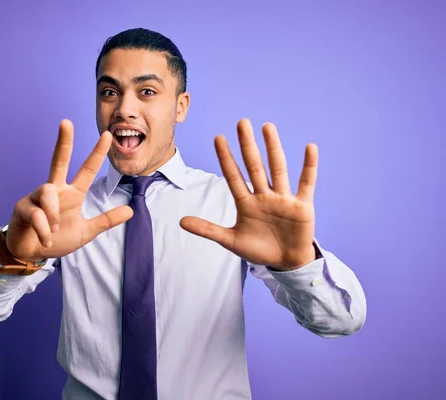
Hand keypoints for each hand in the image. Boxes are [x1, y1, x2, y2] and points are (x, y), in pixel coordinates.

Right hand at [5, 120, 132, 261]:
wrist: (31, 255)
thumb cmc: (56, 240)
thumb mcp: (85, 232)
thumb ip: (105, 221)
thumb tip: (131, 210)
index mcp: (71, 194)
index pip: (86, 170)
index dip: (96, 153)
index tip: (107, 135)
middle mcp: (54, 190)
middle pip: (58, 161)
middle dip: (63, 142)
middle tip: (66, 122)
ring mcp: (36, 197)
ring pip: (46, 191)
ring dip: (53, 215)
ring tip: (54, 231)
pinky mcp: (22, 208)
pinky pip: (36, 214)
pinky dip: (44, 230)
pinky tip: (45, 240)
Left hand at [180, 119, 316, 270]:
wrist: (285, 263)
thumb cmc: (258, 249)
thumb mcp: (231, 240)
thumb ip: (208, 229)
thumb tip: (181, 221)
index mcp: (246, 203)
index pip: (233, 176)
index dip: (226, 158)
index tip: (218, 138)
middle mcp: (264, 196)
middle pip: (254, 166)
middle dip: (247, 145)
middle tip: (242, 122)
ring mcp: (283, 199)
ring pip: (278, 169)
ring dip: (273, 148)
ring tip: (267, 127)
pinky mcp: (302, 206)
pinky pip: (306, 183)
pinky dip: (309, 166)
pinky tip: (310, 147)